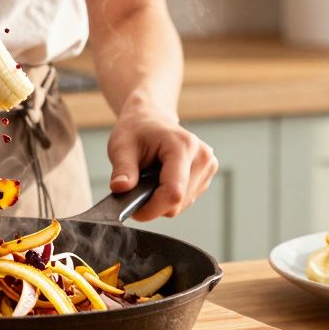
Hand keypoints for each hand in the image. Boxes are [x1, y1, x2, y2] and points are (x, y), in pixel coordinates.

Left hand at [106, 101, 216, 220]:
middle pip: (178, 202)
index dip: (152, 208)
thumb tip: (120, 189)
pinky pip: (186, 200)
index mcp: (183, 146)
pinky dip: (169, 197)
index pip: (173, 192)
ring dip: (162, 200)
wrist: (150, 118)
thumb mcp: (121, 146)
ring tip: (149, 179)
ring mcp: (208, 166)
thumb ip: (122, 169)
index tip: (134, 212)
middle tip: (136, 189)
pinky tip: (160, 180)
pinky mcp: (207, 174)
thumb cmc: (136, 129)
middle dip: (154, 203)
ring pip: (182, 204)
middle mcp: (202, 157)